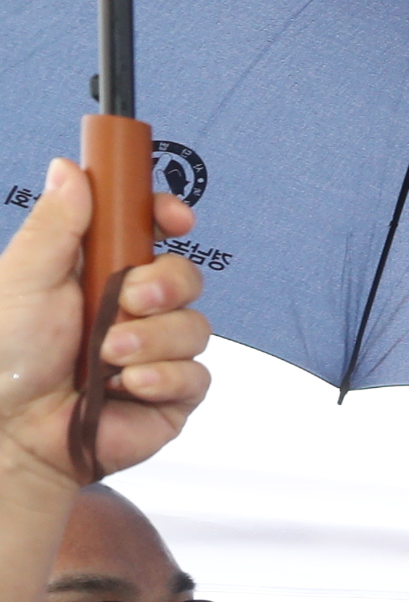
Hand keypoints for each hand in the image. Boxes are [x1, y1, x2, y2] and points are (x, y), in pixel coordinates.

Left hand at [0, 157, 210, 499]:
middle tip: (128, 300)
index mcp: (94, 272)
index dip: (164, 216)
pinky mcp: (173, 394)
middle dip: (164, 284)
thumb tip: (71, 169)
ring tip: (108, 358)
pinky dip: (161, 377)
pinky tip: (124, 387)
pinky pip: (197, 373)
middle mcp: (130, 309)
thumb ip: (56, 224)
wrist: (13, 432)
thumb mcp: (24, 277)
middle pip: (184, 274)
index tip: (172, 217)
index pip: (146, 231)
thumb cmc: (5, 359)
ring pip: (195, 325)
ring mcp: (155, 352)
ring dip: (151, 339)